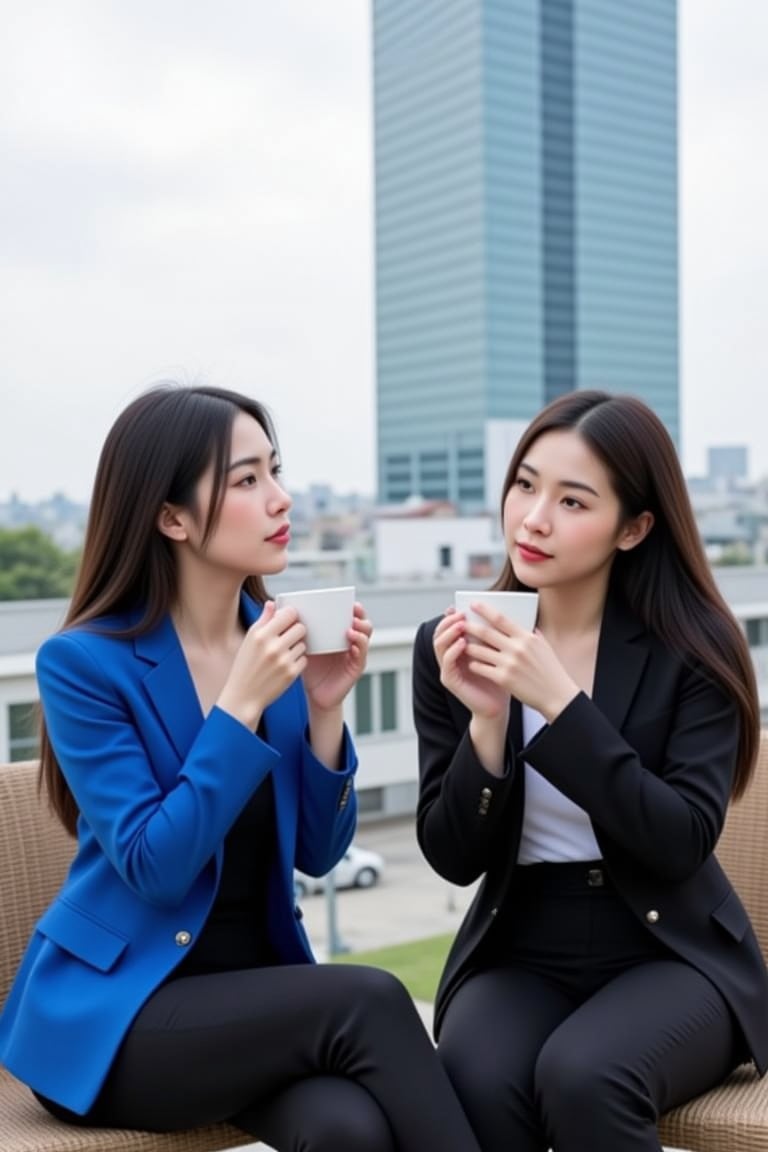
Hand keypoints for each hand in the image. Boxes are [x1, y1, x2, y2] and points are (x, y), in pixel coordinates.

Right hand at [217, 601, 306, 728]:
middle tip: (288, 638)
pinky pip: (304, 659)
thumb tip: (272, 603)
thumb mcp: (249, 640)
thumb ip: (263, 620)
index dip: (291, 616)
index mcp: (260, 635)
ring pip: (303, 644)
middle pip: (300, 628)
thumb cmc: (245, 666)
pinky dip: (297, 661)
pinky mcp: (291, 674)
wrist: (243, 696)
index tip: (288, 621)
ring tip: (283, 654)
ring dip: (296, 647)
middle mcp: (272, 647)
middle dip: (296, 631)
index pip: (289, 614)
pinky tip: (285, 665)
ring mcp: (283, 661)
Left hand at [302, 602, 372, 711]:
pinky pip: (361, 654)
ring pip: (365, 636)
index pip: (349, 615)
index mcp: (338, 634)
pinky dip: (359, 646)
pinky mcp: (356, 667)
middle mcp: (350, 641)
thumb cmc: (307, 668)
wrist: (313, 694)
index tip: (347, 600)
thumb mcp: (300, 645)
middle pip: (361, 622)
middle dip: (360, 614)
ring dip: (361, 629)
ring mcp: (354, 654)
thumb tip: (270, 604)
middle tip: (353, 608)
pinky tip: (351, 643)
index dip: (351, 607)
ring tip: (352, 626)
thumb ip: (291, 627)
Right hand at [434, 609, 510, 720]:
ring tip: (461, 624)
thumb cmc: (501, 678)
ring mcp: (448, 669)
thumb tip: (502, 611)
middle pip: (439, 633)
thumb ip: (493, 634)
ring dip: (449, 633)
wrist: (498, 706)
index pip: (448, 627)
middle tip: (461, 613)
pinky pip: (446, 662)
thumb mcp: (497, 652)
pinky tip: (463, 643)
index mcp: (458, 649)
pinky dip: (453, 651)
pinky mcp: (450, 681)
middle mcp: (449, 657)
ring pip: (439, 645)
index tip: (459, 605)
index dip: (450, 616)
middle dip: (448, 621)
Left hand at [462, 603, 578, 720]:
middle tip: (459, 623)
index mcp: (526, 637)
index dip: (484, 610)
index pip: (501, 619)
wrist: (557, 696)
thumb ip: (531, 634)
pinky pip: (481, 668)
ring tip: (461, 645)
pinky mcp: (503, 679)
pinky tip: (471, 663)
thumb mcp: (544, 647)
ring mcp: (509, 664)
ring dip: (468, 647)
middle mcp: (517, 648)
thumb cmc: (550, 671)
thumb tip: (522, 623)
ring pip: (480, 651)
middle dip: (470, 627)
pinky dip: (474, 664)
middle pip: (486, 633)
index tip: (473, 604)